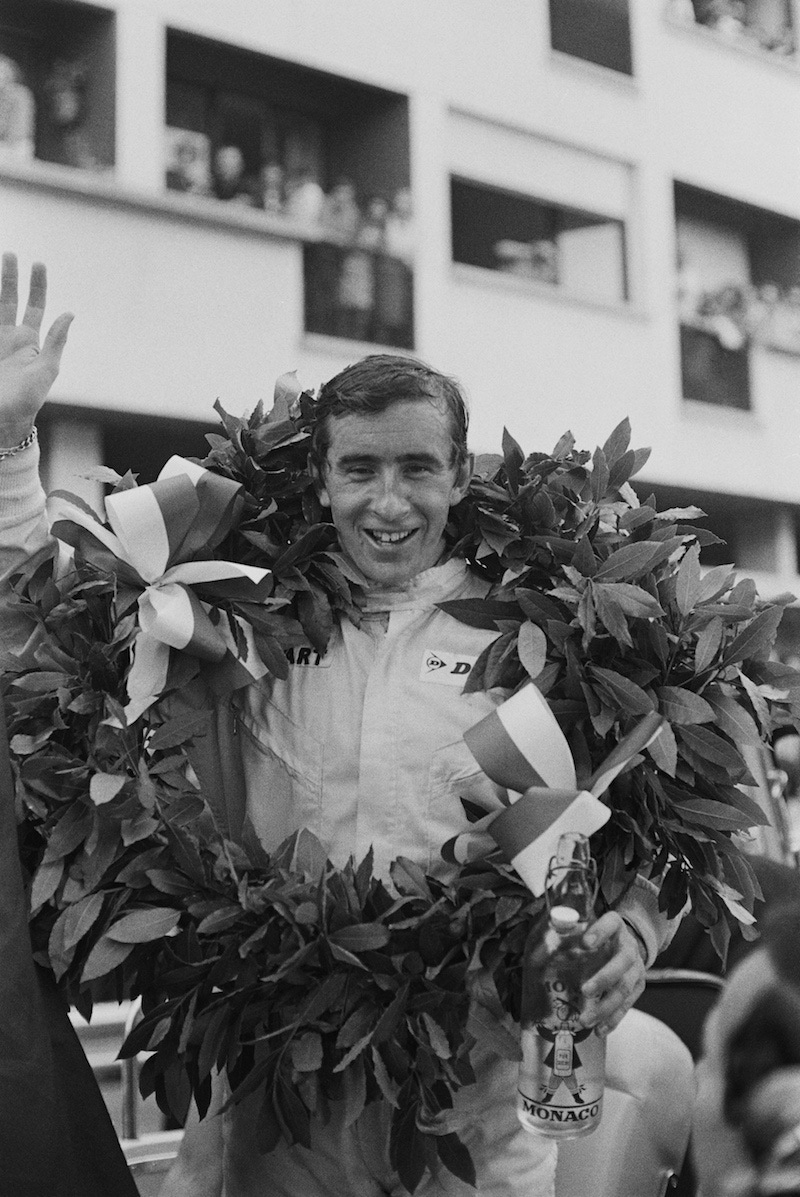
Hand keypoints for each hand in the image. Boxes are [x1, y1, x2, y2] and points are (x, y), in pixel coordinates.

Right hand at [0, 252, 72, 446]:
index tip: (38, 263)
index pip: (34, 306)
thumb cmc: (28, 399)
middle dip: (9, 277)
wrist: (3, 420)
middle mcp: (8, 338)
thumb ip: (56, 341)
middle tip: (9, 253)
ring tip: (0, 261)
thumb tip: (70, 313)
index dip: (37, 285)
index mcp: (28, 341)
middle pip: (7, 299)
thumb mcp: (47, 370)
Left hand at [578, 912, 645, 1034]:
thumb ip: (569, 927)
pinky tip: (599, 1030)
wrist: (627, 943)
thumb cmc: (599, 935)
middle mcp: (629, 946)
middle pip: (622, 962)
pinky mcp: (638, 986)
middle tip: (584, 991)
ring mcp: (636, 968)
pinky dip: (613, 1019)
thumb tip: (550, 927)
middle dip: (604, 978)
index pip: (611, 923)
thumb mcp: (588, 925)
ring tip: (585, 1020)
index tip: (584, 942)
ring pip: (624, 988)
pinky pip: (627, 1005)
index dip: (600, 932)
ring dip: (605, 1006)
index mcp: (615, 925)